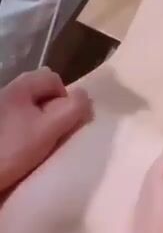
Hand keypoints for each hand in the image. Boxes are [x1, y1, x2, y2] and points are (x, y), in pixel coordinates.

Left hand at [0, 68, 91, 191]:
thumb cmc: (9, 149)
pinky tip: (16, 152)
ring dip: (34, 124)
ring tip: (34, 147)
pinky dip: (19, 133)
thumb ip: (71, 110)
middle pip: (39, 93)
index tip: (64, 124)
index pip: (54, 79)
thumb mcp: (47, 130)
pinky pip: (13, 121)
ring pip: (25, 108)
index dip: (65, 99)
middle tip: (51, 136)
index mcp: (21, 85)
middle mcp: (6, 90)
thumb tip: (85, 96)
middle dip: (50, 111)